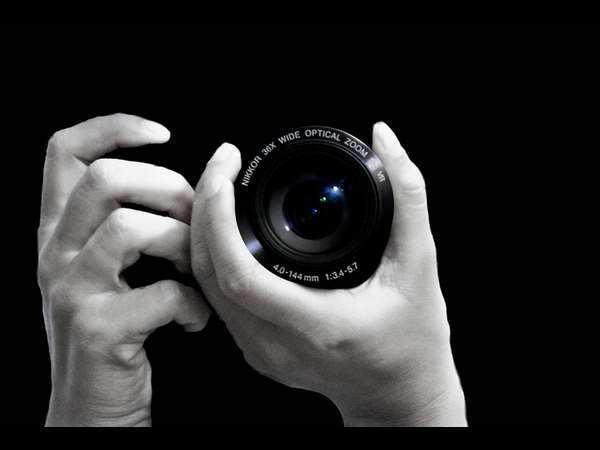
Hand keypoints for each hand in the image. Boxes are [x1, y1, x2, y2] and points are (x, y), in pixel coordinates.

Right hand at [38, 114, 210, 425]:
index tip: (159, 133)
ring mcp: (70, 290)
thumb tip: (187, 191)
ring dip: (183, 244)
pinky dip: (193, 304)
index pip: (64, 151)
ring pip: (130, 227)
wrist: (91, 407)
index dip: (111, 127)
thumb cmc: (112, 330)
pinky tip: (194, 318)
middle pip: (103, 178)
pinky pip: (162, 293)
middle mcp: (55, 253)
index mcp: (60, 231)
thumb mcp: (105, 270)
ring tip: (197, 272)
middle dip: (167, 186)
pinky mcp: (96, 329)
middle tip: (194, 219)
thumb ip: (126, 226)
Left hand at [191, 122, 465, 425]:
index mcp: (313, 326)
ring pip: (206, 285)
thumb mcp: (421, 265)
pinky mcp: (257, 351)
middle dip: (204, 208)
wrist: (400, 397)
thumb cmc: (414, 340)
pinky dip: (214, 255)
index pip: (238, 271)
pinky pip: (218, 298)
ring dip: (204, 230)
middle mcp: (275, 345)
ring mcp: (260, 353)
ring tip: (221, 186)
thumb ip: (408, 198)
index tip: (226, 169)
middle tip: (222, 164)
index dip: (218, 214)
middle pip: (209, 272)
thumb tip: (385, 138)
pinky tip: (227, 227)